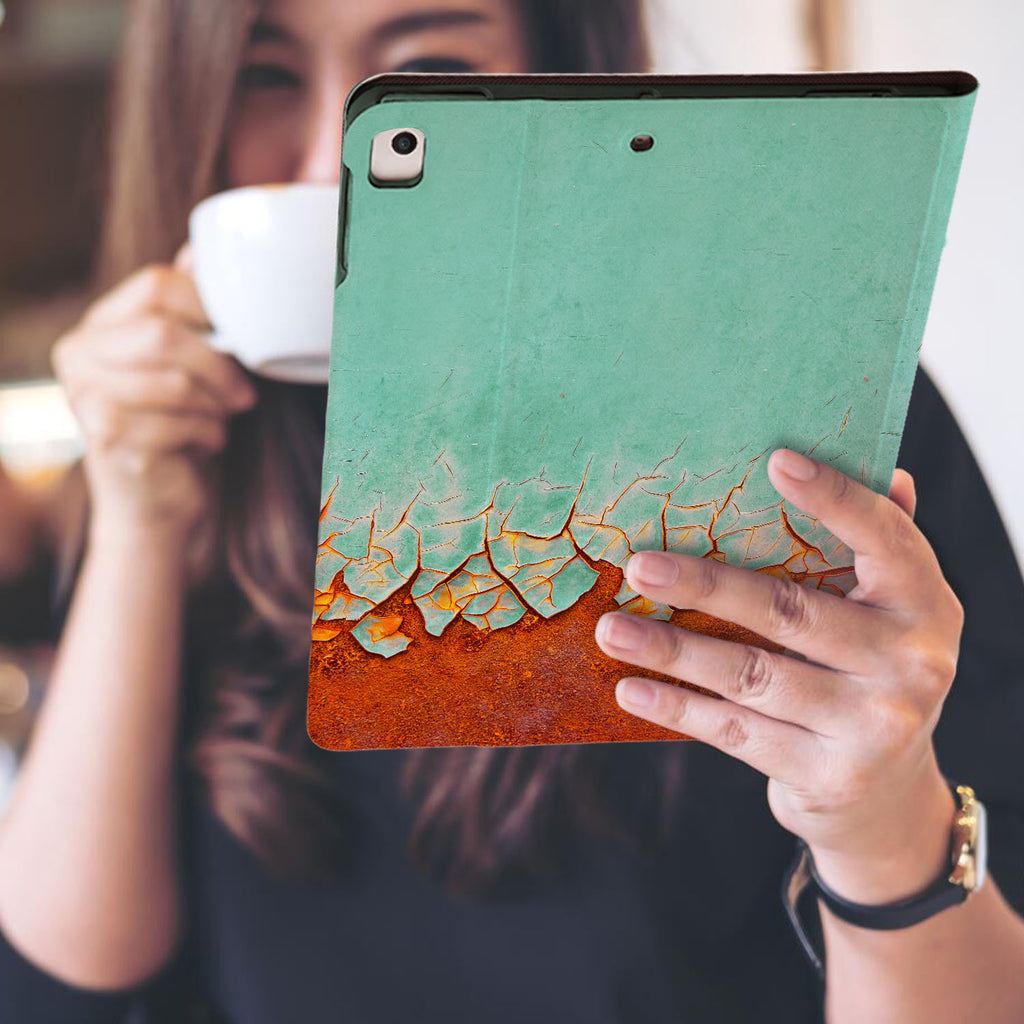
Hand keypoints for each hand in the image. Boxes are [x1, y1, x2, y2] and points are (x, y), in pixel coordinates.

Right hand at [52, 246, 256, 555]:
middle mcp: (79, 354)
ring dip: (214, 406)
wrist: (158, 501)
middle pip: (163, 334)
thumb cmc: (181, 425)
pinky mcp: (104, 440)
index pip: (156, 285)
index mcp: (100, 324)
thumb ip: (188, 311)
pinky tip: (205, 443)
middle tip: (245, 393)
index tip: (241, 335)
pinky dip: (208, 435)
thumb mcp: (189, 364)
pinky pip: (176, 424)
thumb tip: (202, 251)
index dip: (210, 306)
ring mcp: (84, 399)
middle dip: (218, 365)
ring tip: (220, 418)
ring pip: (172, 383)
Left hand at [593, 448, 963, 874]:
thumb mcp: (891, 612)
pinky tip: (630, 688)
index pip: (884, 537)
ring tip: (610, 629)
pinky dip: (679, 708)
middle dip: (705, 585)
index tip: (776, 461)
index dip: (834, 498)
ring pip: (751, 675)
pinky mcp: (830, 775)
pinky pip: (738, 732)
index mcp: (926, 603)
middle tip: (638, 565)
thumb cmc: (871, 673)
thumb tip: (887, 473)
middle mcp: (911, 663)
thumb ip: (884, 546)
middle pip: (790, 611)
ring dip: (671, 651)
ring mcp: (873, 725)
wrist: (892, 795)